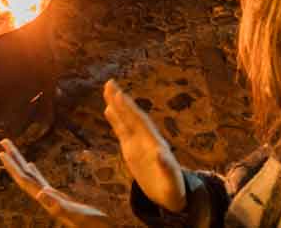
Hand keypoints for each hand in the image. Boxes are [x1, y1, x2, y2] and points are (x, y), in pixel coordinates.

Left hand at [0, 139, 112, 226]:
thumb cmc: (92, 226)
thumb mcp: (76, 215)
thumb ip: (58, 206)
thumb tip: (40, 193)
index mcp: (46, 200)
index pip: (25, 180)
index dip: (12, 167)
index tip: (1, 152)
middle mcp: (45, 198)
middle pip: (25, 175)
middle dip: (13, 159)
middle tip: (3, 141)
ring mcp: (51, 197)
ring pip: (32, 176)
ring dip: (21, 163)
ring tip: (12, 152)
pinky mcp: (59, 197)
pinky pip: (42, 180)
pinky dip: (35, 172)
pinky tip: (31, 166)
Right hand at [103, 80, 185, 212]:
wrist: (170, 196)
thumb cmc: (172, 189)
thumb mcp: (171, 181)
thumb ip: (166, 168)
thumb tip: (160, 154)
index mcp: (155, 144)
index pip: (141, 123)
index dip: (130, 110)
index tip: (120, 96)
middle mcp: (147, 140)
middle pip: (132, 117)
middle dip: (122, 101)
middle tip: (110, 83)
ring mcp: (138, 144)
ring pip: (126, 121)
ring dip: (117, 106)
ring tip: (108, 89)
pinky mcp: (132, 150)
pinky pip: (122, 131)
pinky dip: (115, 120)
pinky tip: (108, 109)